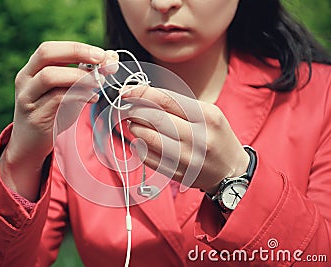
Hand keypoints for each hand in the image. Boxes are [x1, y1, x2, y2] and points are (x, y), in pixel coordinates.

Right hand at [0, 41, 117, 199]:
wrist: (29, 145)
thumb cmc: (51, 113)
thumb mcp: (65, 91)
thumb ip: (84, 75)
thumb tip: (111, 58)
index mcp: (31, 70)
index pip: (50, 48)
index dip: (76, 48)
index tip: (102, 54)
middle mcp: (25, 80)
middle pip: (46, 55)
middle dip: (77, 53)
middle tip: (102, 61)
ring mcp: (27, 98)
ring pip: (50, 77)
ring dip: (79, 76)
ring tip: (99, 82)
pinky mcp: (35, 116)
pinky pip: (56, 100)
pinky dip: (78, 96)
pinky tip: (92, 98)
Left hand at [122, 85, 248, 193]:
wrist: (232, 170)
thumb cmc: (217, 136)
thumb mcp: (208, 114)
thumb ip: (179, 105)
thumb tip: (145, 97)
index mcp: (206, 117)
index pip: (167, 100)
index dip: (142, 93)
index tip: (127, 91)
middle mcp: (198, 138)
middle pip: (156, 118)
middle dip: (135, 111)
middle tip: (129, 109)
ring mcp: (188, 158)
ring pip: (149, 139)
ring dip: (135, 128)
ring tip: (134, 124)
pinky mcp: (178, 173)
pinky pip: (149, 158)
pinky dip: (140, 147)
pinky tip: (141, 142)